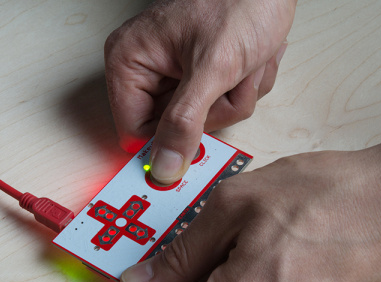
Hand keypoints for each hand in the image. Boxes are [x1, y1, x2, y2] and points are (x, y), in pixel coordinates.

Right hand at [104, 0, 295, 183]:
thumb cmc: (240, 3)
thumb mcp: (212, 68)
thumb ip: (185, 121)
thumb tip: (163, 166)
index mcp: (130, 62)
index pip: (135, 132)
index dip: (168, 141)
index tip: (197, 138)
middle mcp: (148, 69)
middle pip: (176, 129)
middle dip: (216, 110)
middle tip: (230, 79)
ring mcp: (178, 74)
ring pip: (207, 120)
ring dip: (236, 97)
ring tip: (244, 63)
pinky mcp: (203, 76)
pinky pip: (223, 107)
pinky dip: (244, 89)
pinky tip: (250, 62)